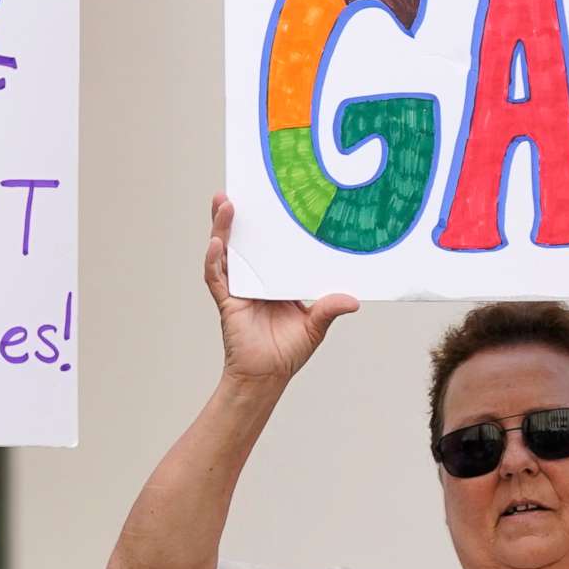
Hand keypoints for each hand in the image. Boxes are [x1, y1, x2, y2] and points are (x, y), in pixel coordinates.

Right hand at [204, 192, 356, 386]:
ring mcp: (238, 288)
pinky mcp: (227, 302)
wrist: (266, 377)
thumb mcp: (315, 326)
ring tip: (224, 204)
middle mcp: (254, 279)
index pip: (269, 244)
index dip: (266, 223)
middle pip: (242, 241)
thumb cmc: (288, 352)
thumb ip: (329, 309)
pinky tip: (216, 244)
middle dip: (235, 217)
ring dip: (221, 228)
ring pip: (225, 252)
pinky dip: (214, 260)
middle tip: (235, 190)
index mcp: (274, 279)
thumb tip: (353, 300)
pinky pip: (216, 277)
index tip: (270, 198)